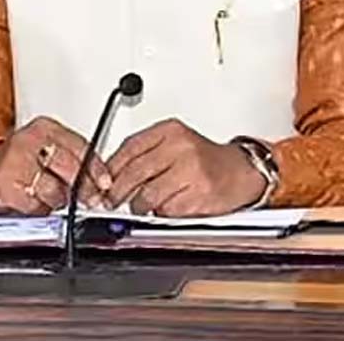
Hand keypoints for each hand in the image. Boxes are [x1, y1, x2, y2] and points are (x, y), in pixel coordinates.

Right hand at [0, 116, 110, 215]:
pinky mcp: (4, 183)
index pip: (79, 146)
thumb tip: (100, 181)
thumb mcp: (48, 148)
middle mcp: (29, 140)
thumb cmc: (22, 160)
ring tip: (51, 195)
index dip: (96, 168)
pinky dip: (40, 208)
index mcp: (45, 127)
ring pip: (53, 189)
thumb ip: (72, 158)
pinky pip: (35, 204)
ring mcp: (15, 160)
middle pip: (69, 167)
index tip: (105, 183)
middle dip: (84, 187)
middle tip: (90, 199)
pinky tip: (35, 200)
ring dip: (59, 200)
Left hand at [106, 118, 266, 216]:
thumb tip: (111, 173)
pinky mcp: (199, 194)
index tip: (102, 181)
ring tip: (142, 205)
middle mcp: (181, 147)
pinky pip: (166, 210)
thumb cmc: (205, 159)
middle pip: (135, 172)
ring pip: (148, 195)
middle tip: (112, 200)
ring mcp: (191, 171)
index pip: (130, 147)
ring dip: (139, 206)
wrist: (241, 170)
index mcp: (171, 131)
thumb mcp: (174, 143)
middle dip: (118, 191)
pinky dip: (160, 213)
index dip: (111, 168)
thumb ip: (145, 153)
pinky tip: (165, 208)